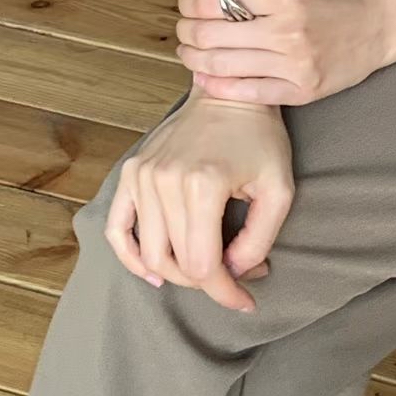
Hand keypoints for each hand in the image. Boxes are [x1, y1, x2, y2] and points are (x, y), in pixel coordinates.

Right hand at [104, 93, 293, 308]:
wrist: (227, 95)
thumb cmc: (259, 139)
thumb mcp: (278, 189)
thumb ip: (259, 239)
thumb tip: (234, 272)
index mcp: (202, 185)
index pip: (204, 266)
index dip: (226, 292)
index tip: (246, 300)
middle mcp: (164, 181)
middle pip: (176, 263)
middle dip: (208, 283)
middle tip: (234, 277)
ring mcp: (142, 176)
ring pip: (150, 253)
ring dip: (177, 274)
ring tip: (204, 272)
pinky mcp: (131, 172)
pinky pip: (117, 227)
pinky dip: (131, 257)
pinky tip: (153, 272)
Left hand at [175, 0, 395, 104]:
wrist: (379, 23)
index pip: (219, 0)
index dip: (192, 3)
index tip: (187, 4)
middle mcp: (289, 31)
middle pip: (214, 35)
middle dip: (187, 32)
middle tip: (181, 29)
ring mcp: (296, 64)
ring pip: (225, 65)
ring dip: (195, 59)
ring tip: (187, 52)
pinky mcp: (302, 90)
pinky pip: (250, 93)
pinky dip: (220, 87)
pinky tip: (205, 77)